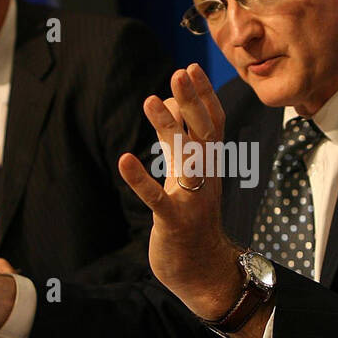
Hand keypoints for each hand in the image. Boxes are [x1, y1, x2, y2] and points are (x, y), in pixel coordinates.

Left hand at [117, 64, 246, 324]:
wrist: (202, 270)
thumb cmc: (191, 219)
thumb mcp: (187, 176)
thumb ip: (179, 142)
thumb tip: (172, 103)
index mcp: (209, 166)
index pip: (212, 123)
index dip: (204, 95)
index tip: (191, 67)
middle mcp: (205, 178)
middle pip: (204, 132)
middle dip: (193, 101)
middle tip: (180, 71)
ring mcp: (191, 199)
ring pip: (184, 158)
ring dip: (167, 128)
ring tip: (151, 100)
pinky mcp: (174, 222)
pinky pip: (157, 198)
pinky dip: (141, 179)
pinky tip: (125, 160)